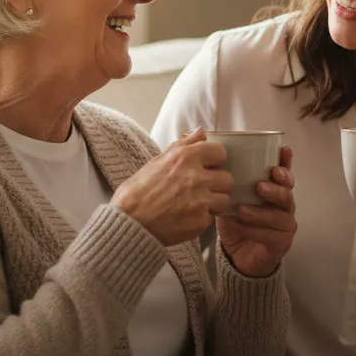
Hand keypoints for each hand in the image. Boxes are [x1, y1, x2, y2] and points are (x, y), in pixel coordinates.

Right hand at [111, 128, 231, 245]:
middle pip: (227, 178)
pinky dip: (202, 219)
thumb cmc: (137, 192)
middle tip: (201, 189)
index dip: (214, 161)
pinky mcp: (200, 222)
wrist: (128, 224)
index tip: (207, 167)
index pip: (220, 152)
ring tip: (195, 205)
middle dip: (216, 184)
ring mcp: (201, 201)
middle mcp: (197, 177)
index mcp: (185, 158)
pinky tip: (186, 217)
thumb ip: (183, 146)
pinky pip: (212, 218)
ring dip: (213, 202)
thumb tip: (201, 132)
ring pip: (224, 199)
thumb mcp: (157, 161)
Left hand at [216, 147, 296, 277]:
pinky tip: (241, 227)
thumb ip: (227, 183)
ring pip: (279, 215)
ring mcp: (286, 225)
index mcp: (275, 191)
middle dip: (275, 188)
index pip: (284, 174)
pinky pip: (271, 235)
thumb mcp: (230, 199)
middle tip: (259, 186)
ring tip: (243, 210)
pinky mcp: (281, 243)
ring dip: (261, 212)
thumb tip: (212, 161)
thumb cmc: (237, 222)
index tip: (283, 151)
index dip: (286, 162)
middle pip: (287, 194)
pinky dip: (255, 230)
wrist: (238, 255)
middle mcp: (285, 206)